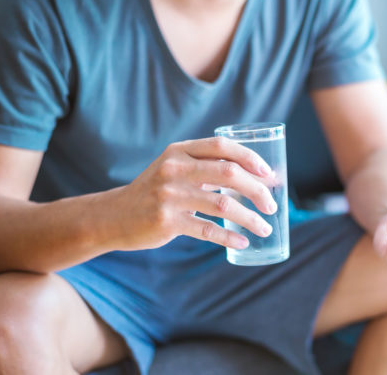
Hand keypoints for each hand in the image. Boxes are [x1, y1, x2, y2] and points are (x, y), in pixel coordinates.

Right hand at [109, 137, 277, 250]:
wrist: (114, 216)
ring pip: (223, 204)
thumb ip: (206, 166)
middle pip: (229, 174)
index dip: (250, 158)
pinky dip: (230, 237)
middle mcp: (174, 169)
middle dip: (257, 190)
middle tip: (272, 206)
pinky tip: (243, 241)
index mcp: (179, 152)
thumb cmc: (155, 191)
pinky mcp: (166, 222)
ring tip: (265, 228)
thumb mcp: (174, 169)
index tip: (269, 174)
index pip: (222, 146)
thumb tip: (255, 177)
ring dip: (250, 218)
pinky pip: (208, 230)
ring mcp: (169, 196)